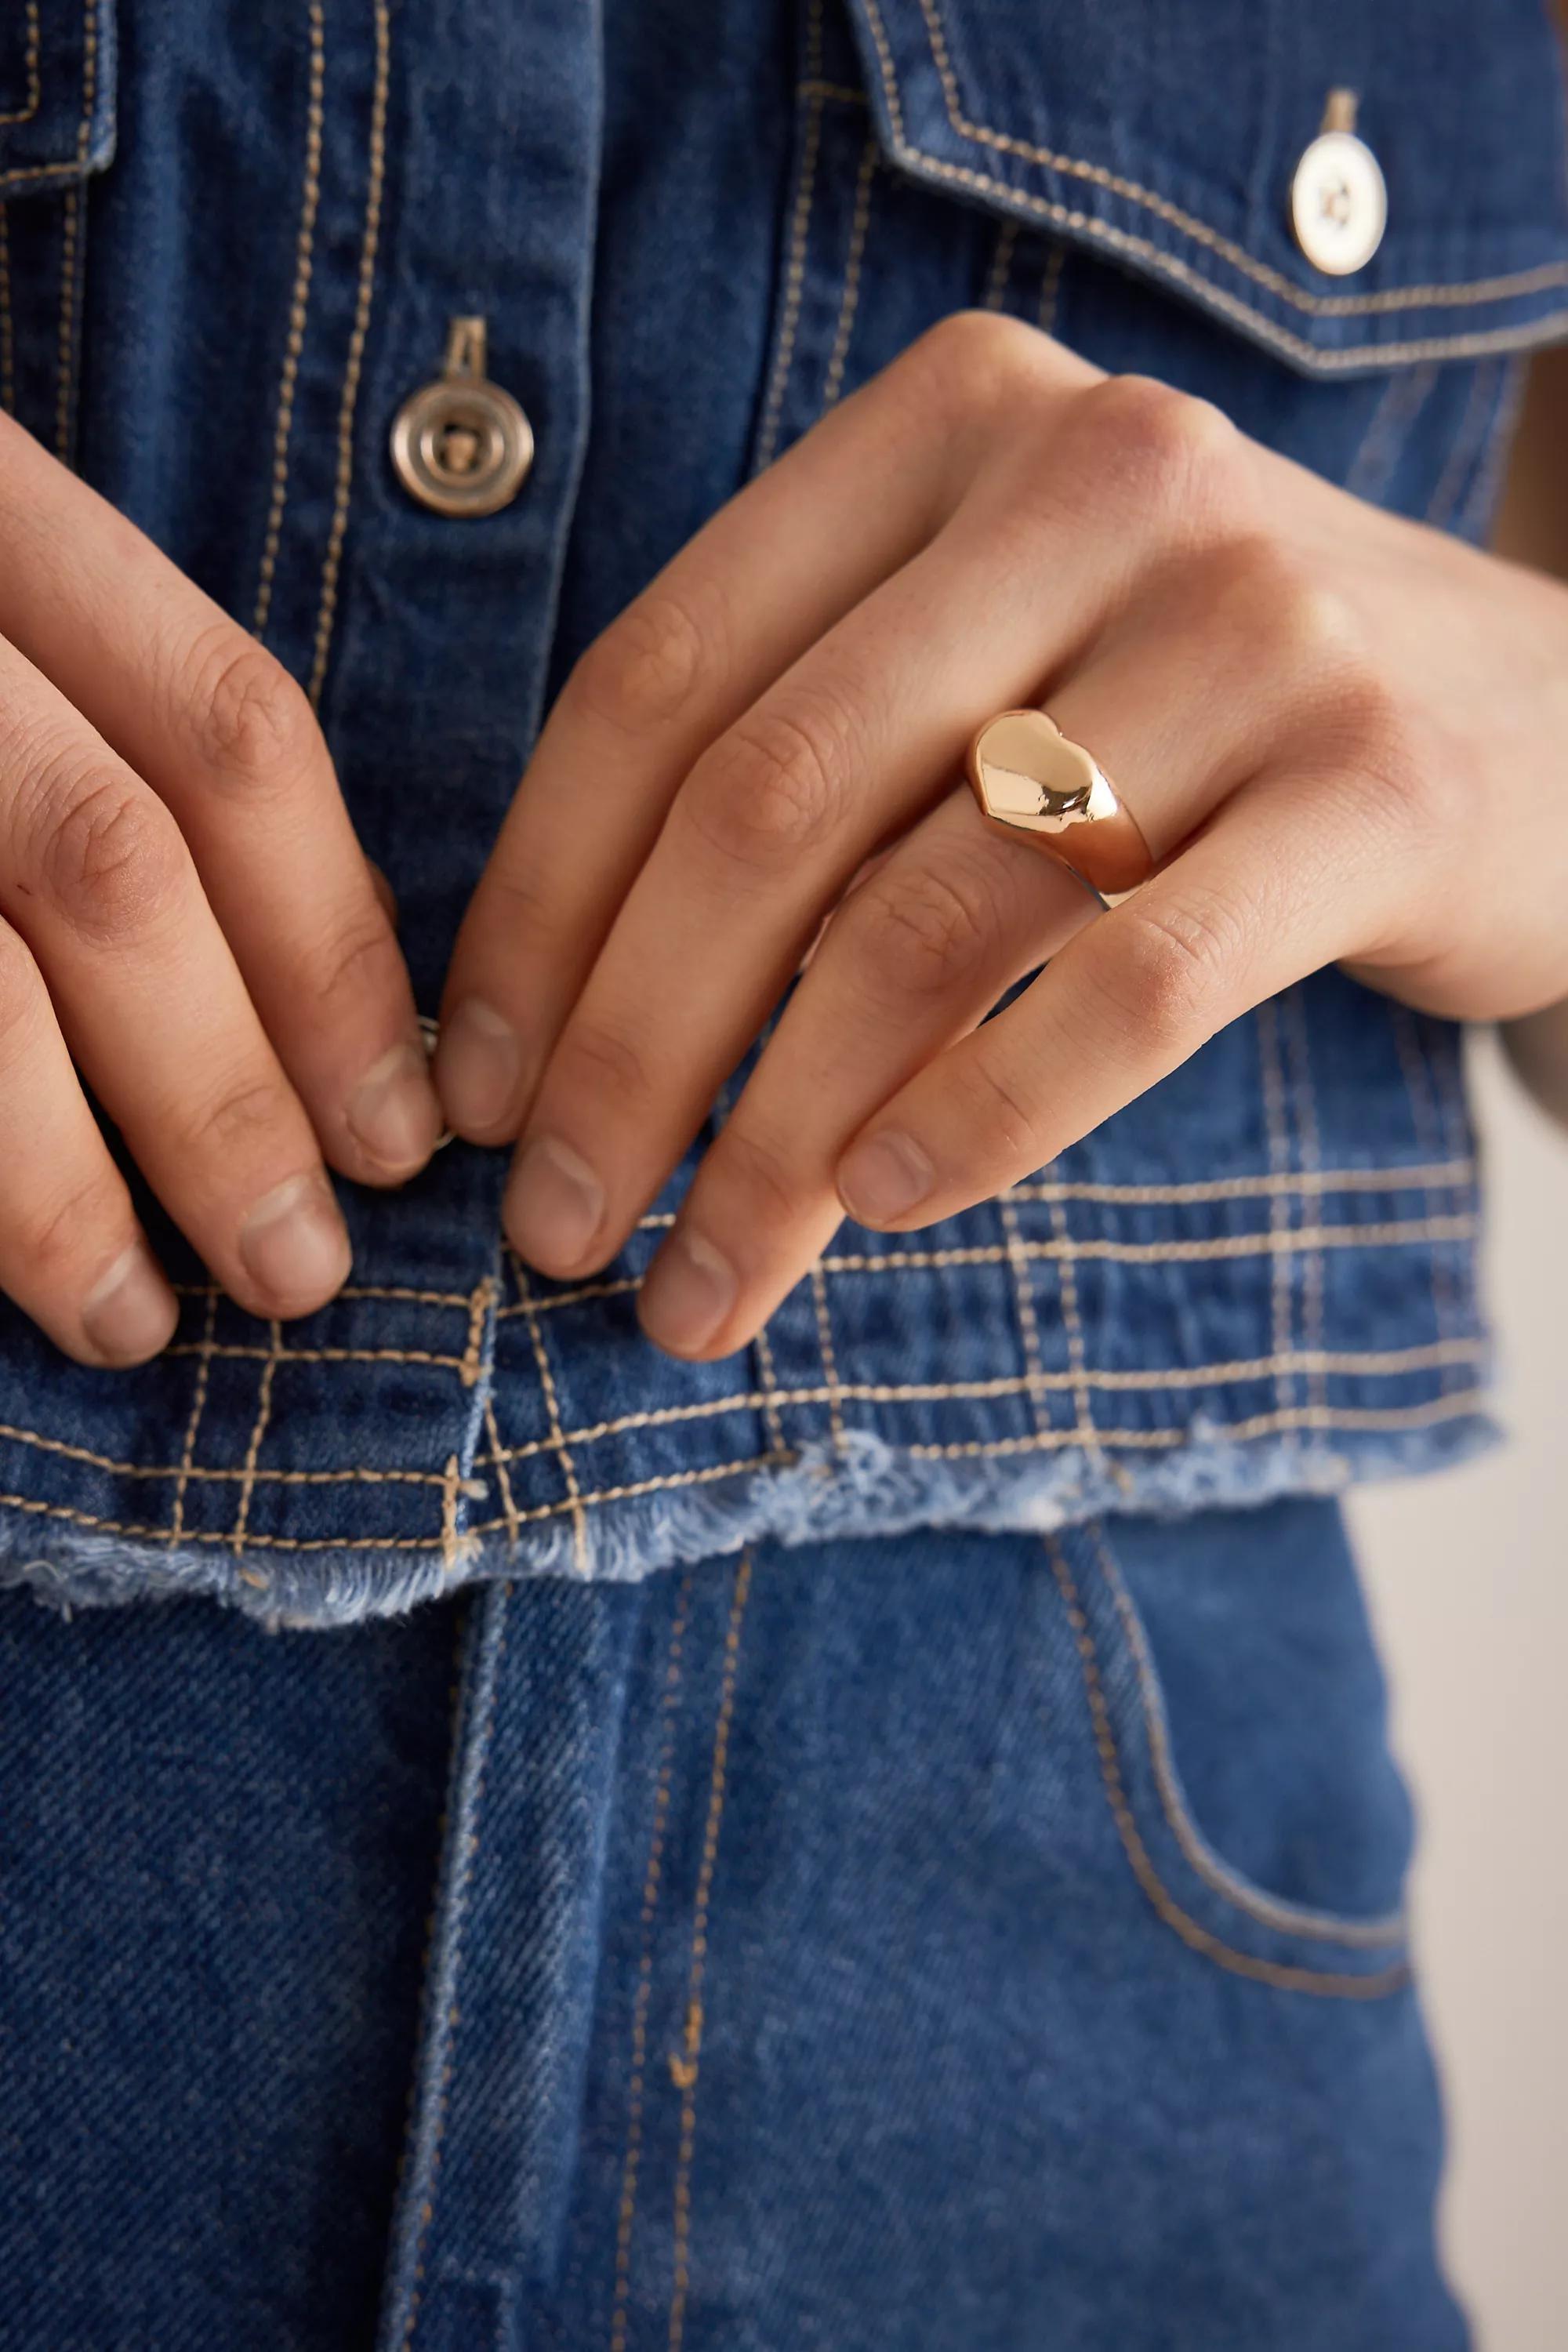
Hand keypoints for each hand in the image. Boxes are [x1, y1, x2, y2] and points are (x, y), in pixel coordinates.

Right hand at [0, 413, 440, 1364]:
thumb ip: (94, 754)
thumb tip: (309, 1002)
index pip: (225, 723)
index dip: (334, 945)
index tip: (399, 1120)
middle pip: (106, 859)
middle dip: (227, 1092)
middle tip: (300, 1266)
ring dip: (60, 1186)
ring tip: (131, 1318)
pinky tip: (1, 1266)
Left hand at [436, 313, 1567, 1359]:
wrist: (1546, 721)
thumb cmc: (1202, 724)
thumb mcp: (998, 667)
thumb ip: (814, 771)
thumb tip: (566, 1034)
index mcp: (951, 426)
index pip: (662, 681)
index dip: (538, 908)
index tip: (477, 1091)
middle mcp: (1097, 478)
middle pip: (771, 800)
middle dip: (632, 1048)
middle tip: (560, 1227)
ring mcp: (1251, 619)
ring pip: (932, 911)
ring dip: (784, 1138)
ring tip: (706, 1282)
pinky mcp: (1376, 779)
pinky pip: (1131, 986)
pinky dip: (987, 1116)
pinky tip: (890, 1209)